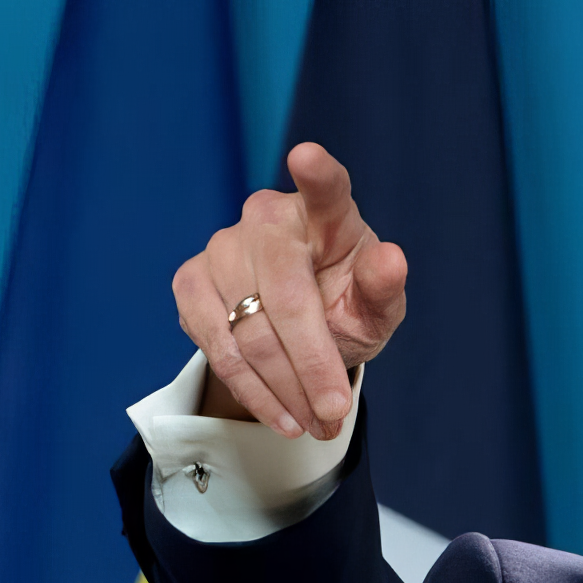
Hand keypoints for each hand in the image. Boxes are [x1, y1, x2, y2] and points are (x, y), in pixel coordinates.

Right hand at [173, 142, 406, 438]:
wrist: (297, 333)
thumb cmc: (344, 306)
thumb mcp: (376, 309)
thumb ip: (385, 289)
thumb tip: (392, 259)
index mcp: (327, 213)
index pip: (326, 188)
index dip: (317, 174)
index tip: (307, 157)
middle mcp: (267, 217)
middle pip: (285, 296)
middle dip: (312, 364)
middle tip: (334, 413)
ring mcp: (222, 246)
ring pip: (249, 331)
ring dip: (284, 389)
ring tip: (315, 425)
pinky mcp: (190, 281)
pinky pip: (218, 347)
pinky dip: (253, 391)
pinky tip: (281, 415)